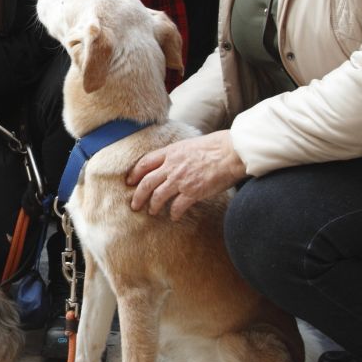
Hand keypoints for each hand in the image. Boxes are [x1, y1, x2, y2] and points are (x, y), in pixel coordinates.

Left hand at [127, 130, 246, 219]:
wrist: (231, 152)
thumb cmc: (216, 146)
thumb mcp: (190, 144)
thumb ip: (178, 154)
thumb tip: (175, 160)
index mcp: (171, 152)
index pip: (145, 162)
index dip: (135, 173)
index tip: (130, 181)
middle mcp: (172, 166)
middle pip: (147, 183)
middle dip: (138, 195)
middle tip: (134, 205)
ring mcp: (181, 180)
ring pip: (158, 196)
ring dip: (153, 206)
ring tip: (152, 212)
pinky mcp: (192, 192)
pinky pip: (177, 206)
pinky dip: (173, 213)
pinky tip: (174, 217)